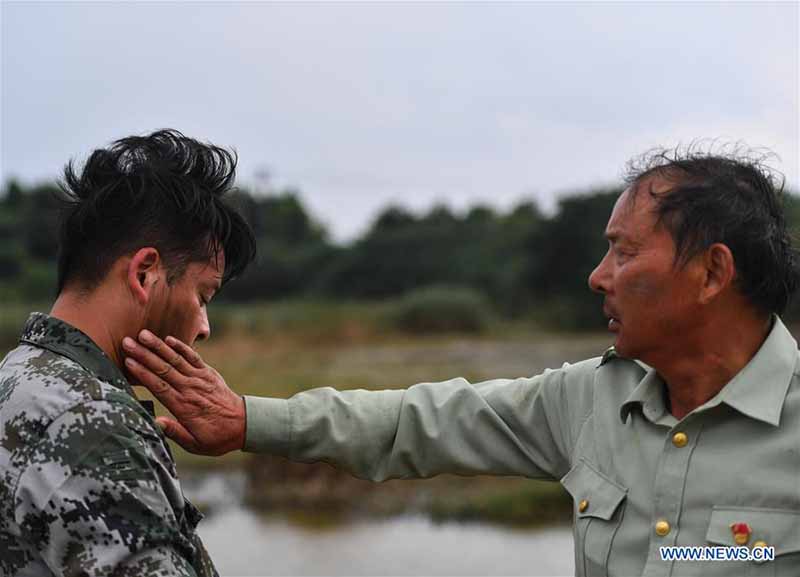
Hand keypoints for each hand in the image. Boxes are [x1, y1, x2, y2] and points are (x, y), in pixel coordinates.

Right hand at [122, 331, 245, 455]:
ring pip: (176, 360)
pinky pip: (193, 358)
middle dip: (144, 355)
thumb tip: (156, 422)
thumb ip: (175, 433)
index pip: (159, 386)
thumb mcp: (195, 444)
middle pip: (163, 369)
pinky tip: (169, 339)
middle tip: (127, 342)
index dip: (142, 373)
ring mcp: (200, 379)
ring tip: (143, 334)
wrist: (244, 424)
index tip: (128, 362)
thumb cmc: (216, 437)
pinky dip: (181, 347)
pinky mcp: (209, 374)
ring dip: (159, 346)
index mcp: (183, 406)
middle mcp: (191, 389)